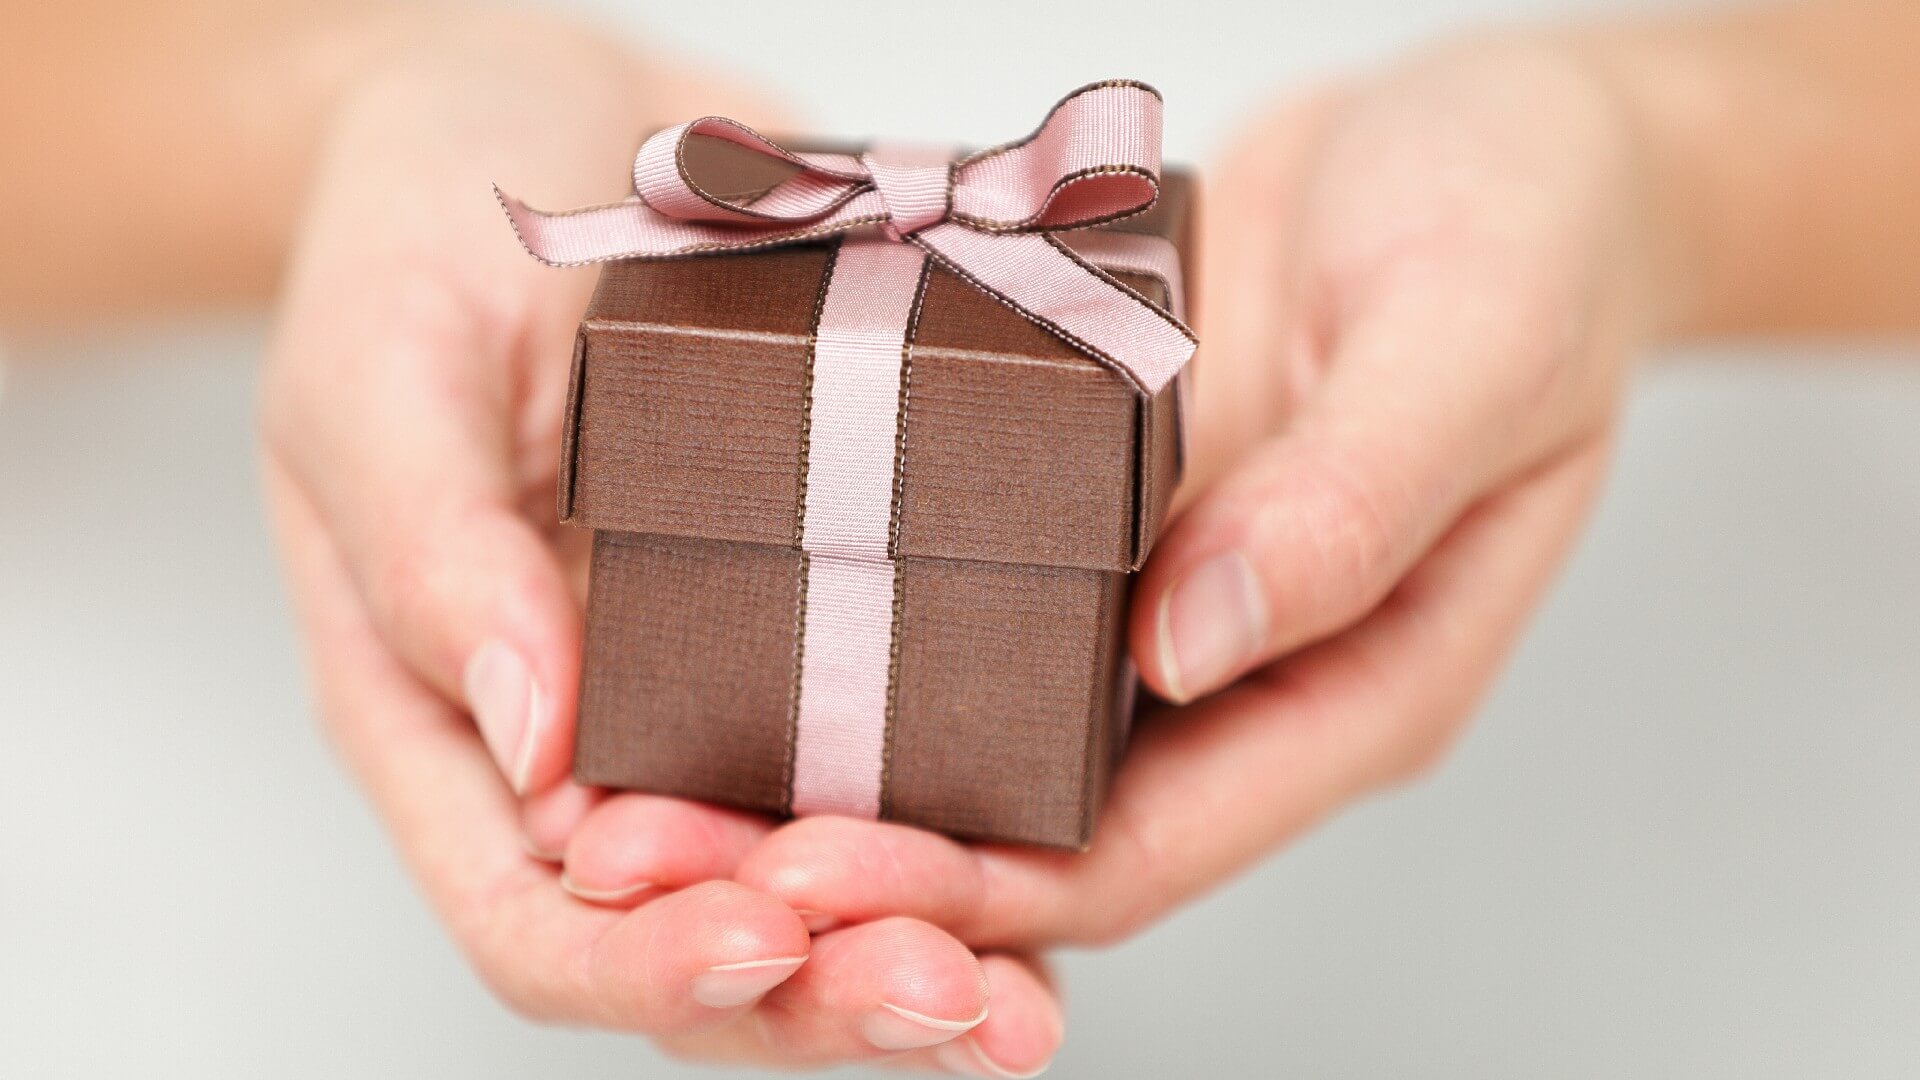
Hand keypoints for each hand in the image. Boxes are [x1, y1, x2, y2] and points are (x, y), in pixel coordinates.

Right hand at [261, 14, 1061, 1071]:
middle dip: (827, 993)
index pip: (532, 911)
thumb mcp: (381, 362)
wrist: (553, 115)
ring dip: (926, 945)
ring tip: (1031, 993)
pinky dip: (971, 815)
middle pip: (698, 933)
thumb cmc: (420, 229)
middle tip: (967, 1005)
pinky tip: (1054, 847)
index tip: (764, 944)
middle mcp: (589, 729)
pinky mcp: (820, 611)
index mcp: (450, 708)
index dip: (643, 960)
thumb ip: (430, 553)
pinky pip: (895, 746)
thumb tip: (533, 749)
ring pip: (813, 877)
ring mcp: (712, 681)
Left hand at [559, 36, 1649, 951]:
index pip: (1145, 848)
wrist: (1484, 138)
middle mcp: (1233, 666)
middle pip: (1026, 819)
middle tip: (662, 843)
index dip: (980, 893)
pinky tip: (733, 594)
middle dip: (854, 850)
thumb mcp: (1476, 343)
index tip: (817, 877)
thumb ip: (1354, 502)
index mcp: (1349, 684)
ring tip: (656, 754)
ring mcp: (1153, 586)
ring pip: (971, 719)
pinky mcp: (1097, 498)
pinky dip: (855, 610)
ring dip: (822, 750)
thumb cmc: (1530, 236)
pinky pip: (963, 579)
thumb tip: (1191, 644)